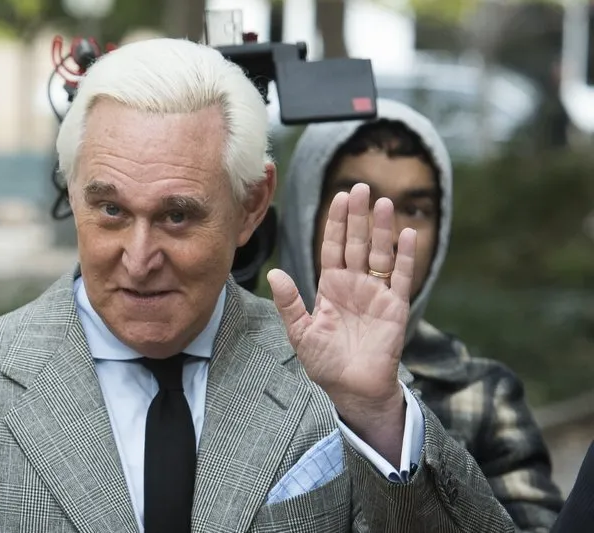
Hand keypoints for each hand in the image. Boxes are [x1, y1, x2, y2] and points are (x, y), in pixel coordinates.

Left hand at [268, 184, 415, 457]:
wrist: (353, 390)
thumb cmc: (326, 364)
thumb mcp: (301, 333)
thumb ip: (289, 303)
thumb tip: (274, 273)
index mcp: (331, 287)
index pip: (332, 247)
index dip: (336, 223)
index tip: (339, 197)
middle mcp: (354, 285)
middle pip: (356, 243)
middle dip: (358, 216)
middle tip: (361, 187)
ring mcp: (377, 294)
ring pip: (379, 254)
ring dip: (382, 229)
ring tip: (383, 203)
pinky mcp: (395, 307)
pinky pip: (403, 277)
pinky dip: (406, 257)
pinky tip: (407, 234)